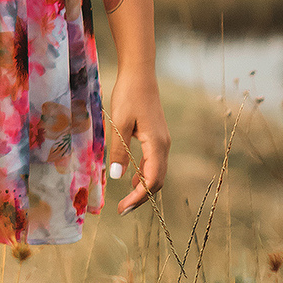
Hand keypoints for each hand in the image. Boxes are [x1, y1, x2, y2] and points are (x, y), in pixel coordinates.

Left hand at [108, 67, 169, 214]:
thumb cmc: (128, 95)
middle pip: (157, 180)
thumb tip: (118, 177)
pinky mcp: (157, 135)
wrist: (140, 73)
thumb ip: (120, 150)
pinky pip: (154, 162)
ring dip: (143, 187)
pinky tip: (132, 177)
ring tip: (127, 198)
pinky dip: (145, 174)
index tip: (123, 209)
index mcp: (156, 144)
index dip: (139, 197)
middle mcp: (164, 145)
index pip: (152, 180)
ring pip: (156, 172)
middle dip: (141, 197)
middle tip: (123, 209)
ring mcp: (162, 140)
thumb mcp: (120, 123)